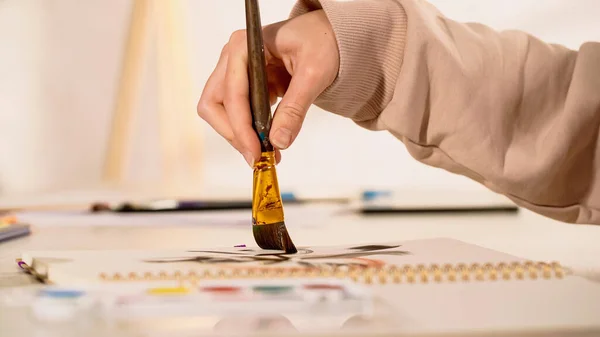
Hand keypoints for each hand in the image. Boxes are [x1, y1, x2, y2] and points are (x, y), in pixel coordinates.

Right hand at [197, 10, 338, 166]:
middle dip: (233, 133)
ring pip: (219, 111)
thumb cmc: (322, 43)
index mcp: (245, 45)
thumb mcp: (314, 74)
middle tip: (257, 156)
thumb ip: (295, 107)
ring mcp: (234, 70)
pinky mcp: (242, 85)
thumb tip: (279, 142)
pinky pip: (234, 112)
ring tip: (264, 152)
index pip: (232, 93)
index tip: (256, 151)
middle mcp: (232, 56)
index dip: (241, 127)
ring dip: (238, 134)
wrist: (329, 36)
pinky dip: (247, 130)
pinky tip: (268, 140)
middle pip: (214, 103)